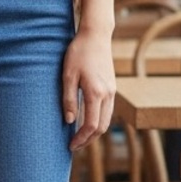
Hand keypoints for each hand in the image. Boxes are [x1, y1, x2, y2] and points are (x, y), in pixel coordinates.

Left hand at [62, 28, 115, 150]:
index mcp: (96, 93)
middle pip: (102, 128)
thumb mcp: (68, 75)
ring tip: (80, 136)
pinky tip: (88, 120)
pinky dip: (99, 121)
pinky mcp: (112, 87)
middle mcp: (108, 95)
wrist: (96, 35)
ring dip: (95, 132)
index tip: (71, 146)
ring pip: (107, 120)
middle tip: (75, 146)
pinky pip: (108, 110)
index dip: (81, 139)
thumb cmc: (78, 52)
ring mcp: (112, 91)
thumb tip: (69, 121)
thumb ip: (69, 99)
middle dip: (89, 140)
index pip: (91, 126)